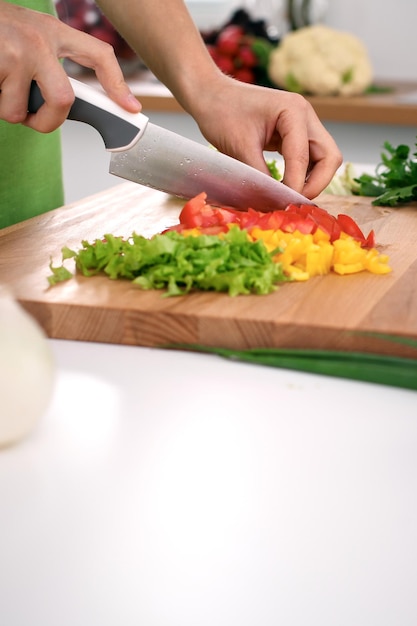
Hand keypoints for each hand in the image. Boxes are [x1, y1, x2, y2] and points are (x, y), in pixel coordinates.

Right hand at [0, 1, 139, 132]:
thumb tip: (69, 105)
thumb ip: (50, 63)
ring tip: (0, 88)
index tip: (131, 109)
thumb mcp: (29, 37)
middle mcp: (40, 40)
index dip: (118, 84)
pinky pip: (2, 105)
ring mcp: (18, 51)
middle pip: (64, 101)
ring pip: (22, 110)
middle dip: (48, 122)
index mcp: (54, 32)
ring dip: (9, 111)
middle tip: (35, 119)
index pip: (99, 55)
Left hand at [189, 74, 342, 198]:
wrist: (211, 96)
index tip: (283, 204)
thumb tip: (273, 202)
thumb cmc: (222, 114)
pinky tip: (283, 187)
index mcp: (293, 111)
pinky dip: (302, 175)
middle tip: (293, 202)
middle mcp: (305, 116)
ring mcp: (303, 124)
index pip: (303, 155)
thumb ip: (260, 176)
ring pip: (323, 160)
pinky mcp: (295, 134)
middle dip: (316, 184)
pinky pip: (309, 159)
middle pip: (329, 157)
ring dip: (311, 181)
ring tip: (287, 197)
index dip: (296, 184)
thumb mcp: (240, 148)